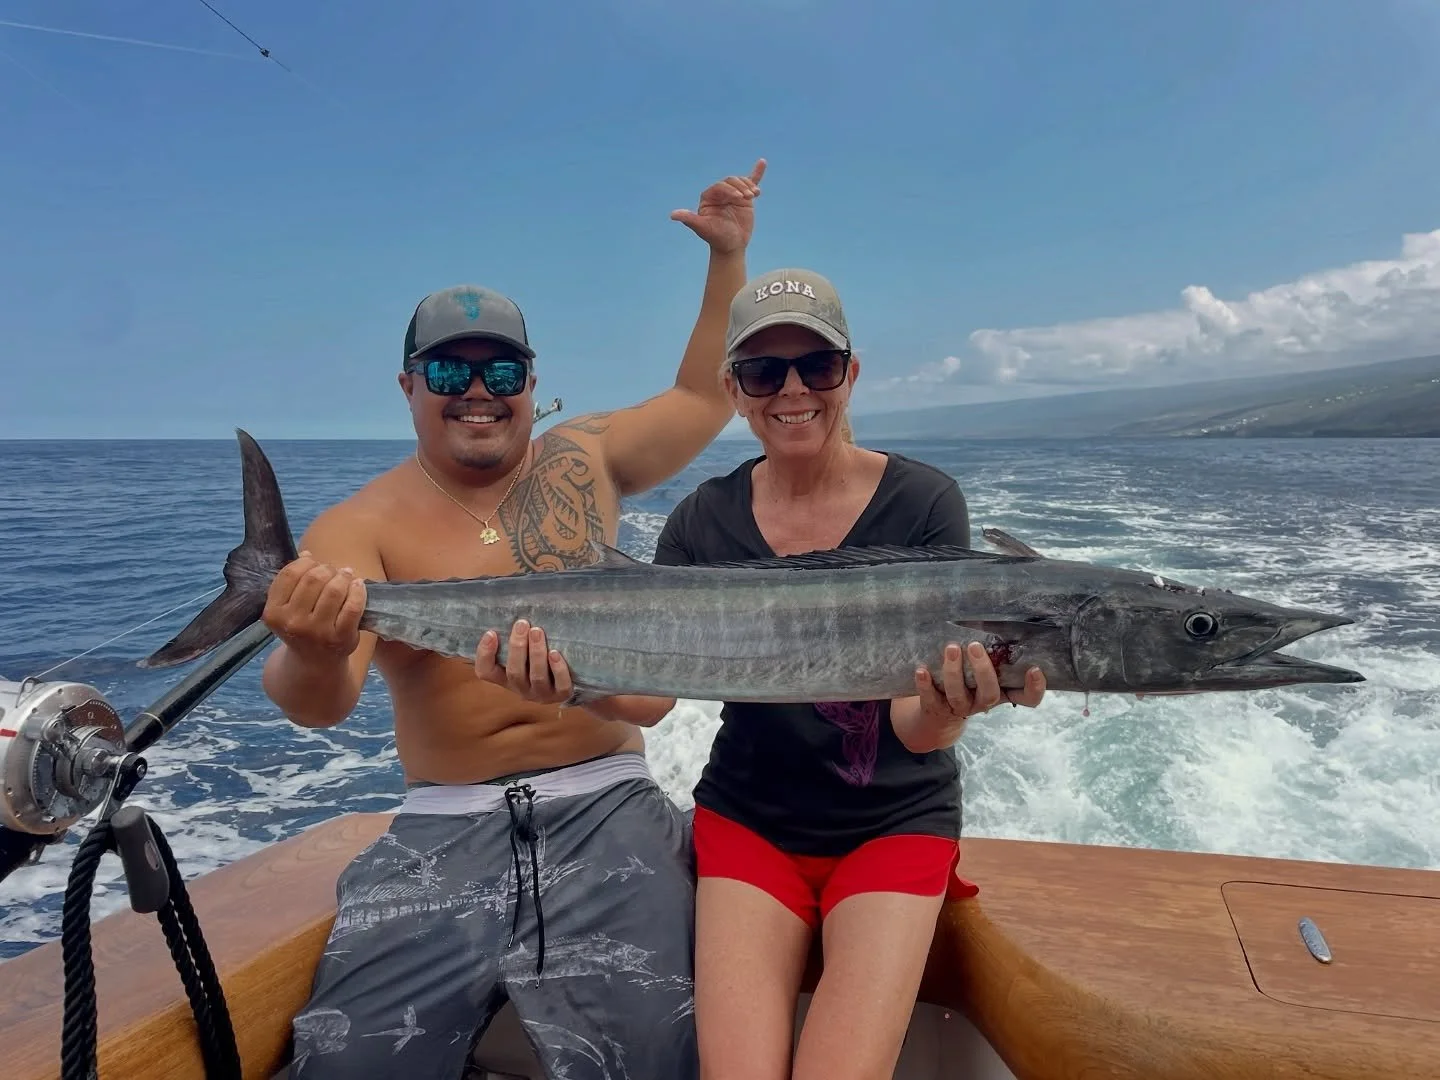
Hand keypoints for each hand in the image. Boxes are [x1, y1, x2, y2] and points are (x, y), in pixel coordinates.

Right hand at [261, 550, 365, 659]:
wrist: (314, 663)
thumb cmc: (301, 627)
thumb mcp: (287, 608)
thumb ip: (293, 581)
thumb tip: (306, 554)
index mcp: (274, 613)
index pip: (290, 574)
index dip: (306, 562)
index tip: (315, 563)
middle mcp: (293, 623)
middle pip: (314, 579)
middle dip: (327, 568)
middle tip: (333, 571)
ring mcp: (317, 631)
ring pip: (334, 590)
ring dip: (343, 577)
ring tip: (346, 576)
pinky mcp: (341, 637)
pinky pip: (353, 606)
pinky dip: (358, 591)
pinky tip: (358, 585)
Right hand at [475, 619, 573, 704]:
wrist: (567, 683)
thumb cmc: (540, 661)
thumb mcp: (523, 654)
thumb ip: (516, 639)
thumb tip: (514, 608)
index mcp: (506, 678)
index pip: (486, 672)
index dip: (485, 655)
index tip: (491, 633)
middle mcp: (521, 689)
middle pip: (514, 672)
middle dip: (517, 647)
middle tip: (522, 624)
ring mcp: (542, 694)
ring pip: (537, 677)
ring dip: (536, 653)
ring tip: (537, 631)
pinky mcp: (562, 695)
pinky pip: (561, 685)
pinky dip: (558, 669)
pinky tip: (555, 653)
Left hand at [670, 159, 765, 254]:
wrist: (731, 246)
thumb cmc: (716, 238)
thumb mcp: (703, 228)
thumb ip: (689, 219)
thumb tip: (673, 215)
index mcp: (708, 197)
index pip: (719, 186)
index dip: (729, 189)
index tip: (739, 198)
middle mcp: (720, 193)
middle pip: (731, 182)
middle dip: (740, 187)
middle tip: (747, 197)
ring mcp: (733, 194)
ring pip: (741, 182)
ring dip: (749, 185)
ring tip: (754, 194)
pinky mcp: (745, 198)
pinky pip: (750, 182)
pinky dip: (756, 173)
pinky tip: (762, 163)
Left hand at [916, 642, 1046, 721]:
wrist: (940, 712)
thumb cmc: (970, 680)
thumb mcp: (985, 670)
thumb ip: (994, 653)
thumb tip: (993, 615)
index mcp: (1002, 693)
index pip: (1027, 698)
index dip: (1035, 688)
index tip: (1035, 668)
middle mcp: (983, 702)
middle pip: (989, 694)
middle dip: (983, 671)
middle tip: (975, 646)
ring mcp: (960, 707)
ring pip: (959, 695)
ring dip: (953, 673)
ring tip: (951, 649)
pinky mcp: (937, 709)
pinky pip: (931, 699)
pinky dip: (925, 685)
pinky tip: (922, 670)